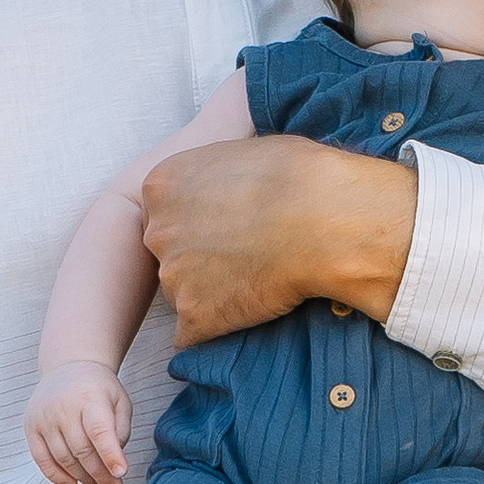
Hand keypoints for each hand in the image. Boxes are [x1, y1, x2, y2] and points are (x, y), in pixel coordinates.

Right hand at [26, 362, 132, 483]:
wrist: (69, 367)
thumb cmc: (99, 389)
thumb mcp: (120, 401)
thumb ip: (121, 431)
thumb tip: (114, 465)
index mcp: (90, 397)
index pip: (99, 431)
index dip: (110, 455)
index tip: (121, 473)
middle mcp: (63, 406)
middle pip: (81, 450)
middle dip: (100, 474)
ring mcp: (44, 416)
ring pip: (63, 458)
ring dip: (83, 478)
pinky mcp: (31, 426)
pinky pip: (41, 459)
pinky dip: (56, 476)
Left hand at [143, 133, 417, 345]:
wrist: (325, 218)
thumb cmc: (300, 177)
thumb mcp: (245, 149)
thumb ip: (219, 174)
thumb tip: (233, 184)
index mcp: (163, 185)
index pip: (166, 215)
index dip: (201, 225)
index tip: (231, 228)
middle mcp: (157, 231)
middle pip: (169, 257)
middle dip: (200, 261)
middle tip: (246, 257)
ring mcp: (172, 276)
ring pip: (184, 296)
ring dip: (213, 296)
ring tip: (258, 283)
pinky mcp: (195, 315)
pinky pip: (197, 334)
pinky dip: (219, 330)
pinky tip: (252, 312)